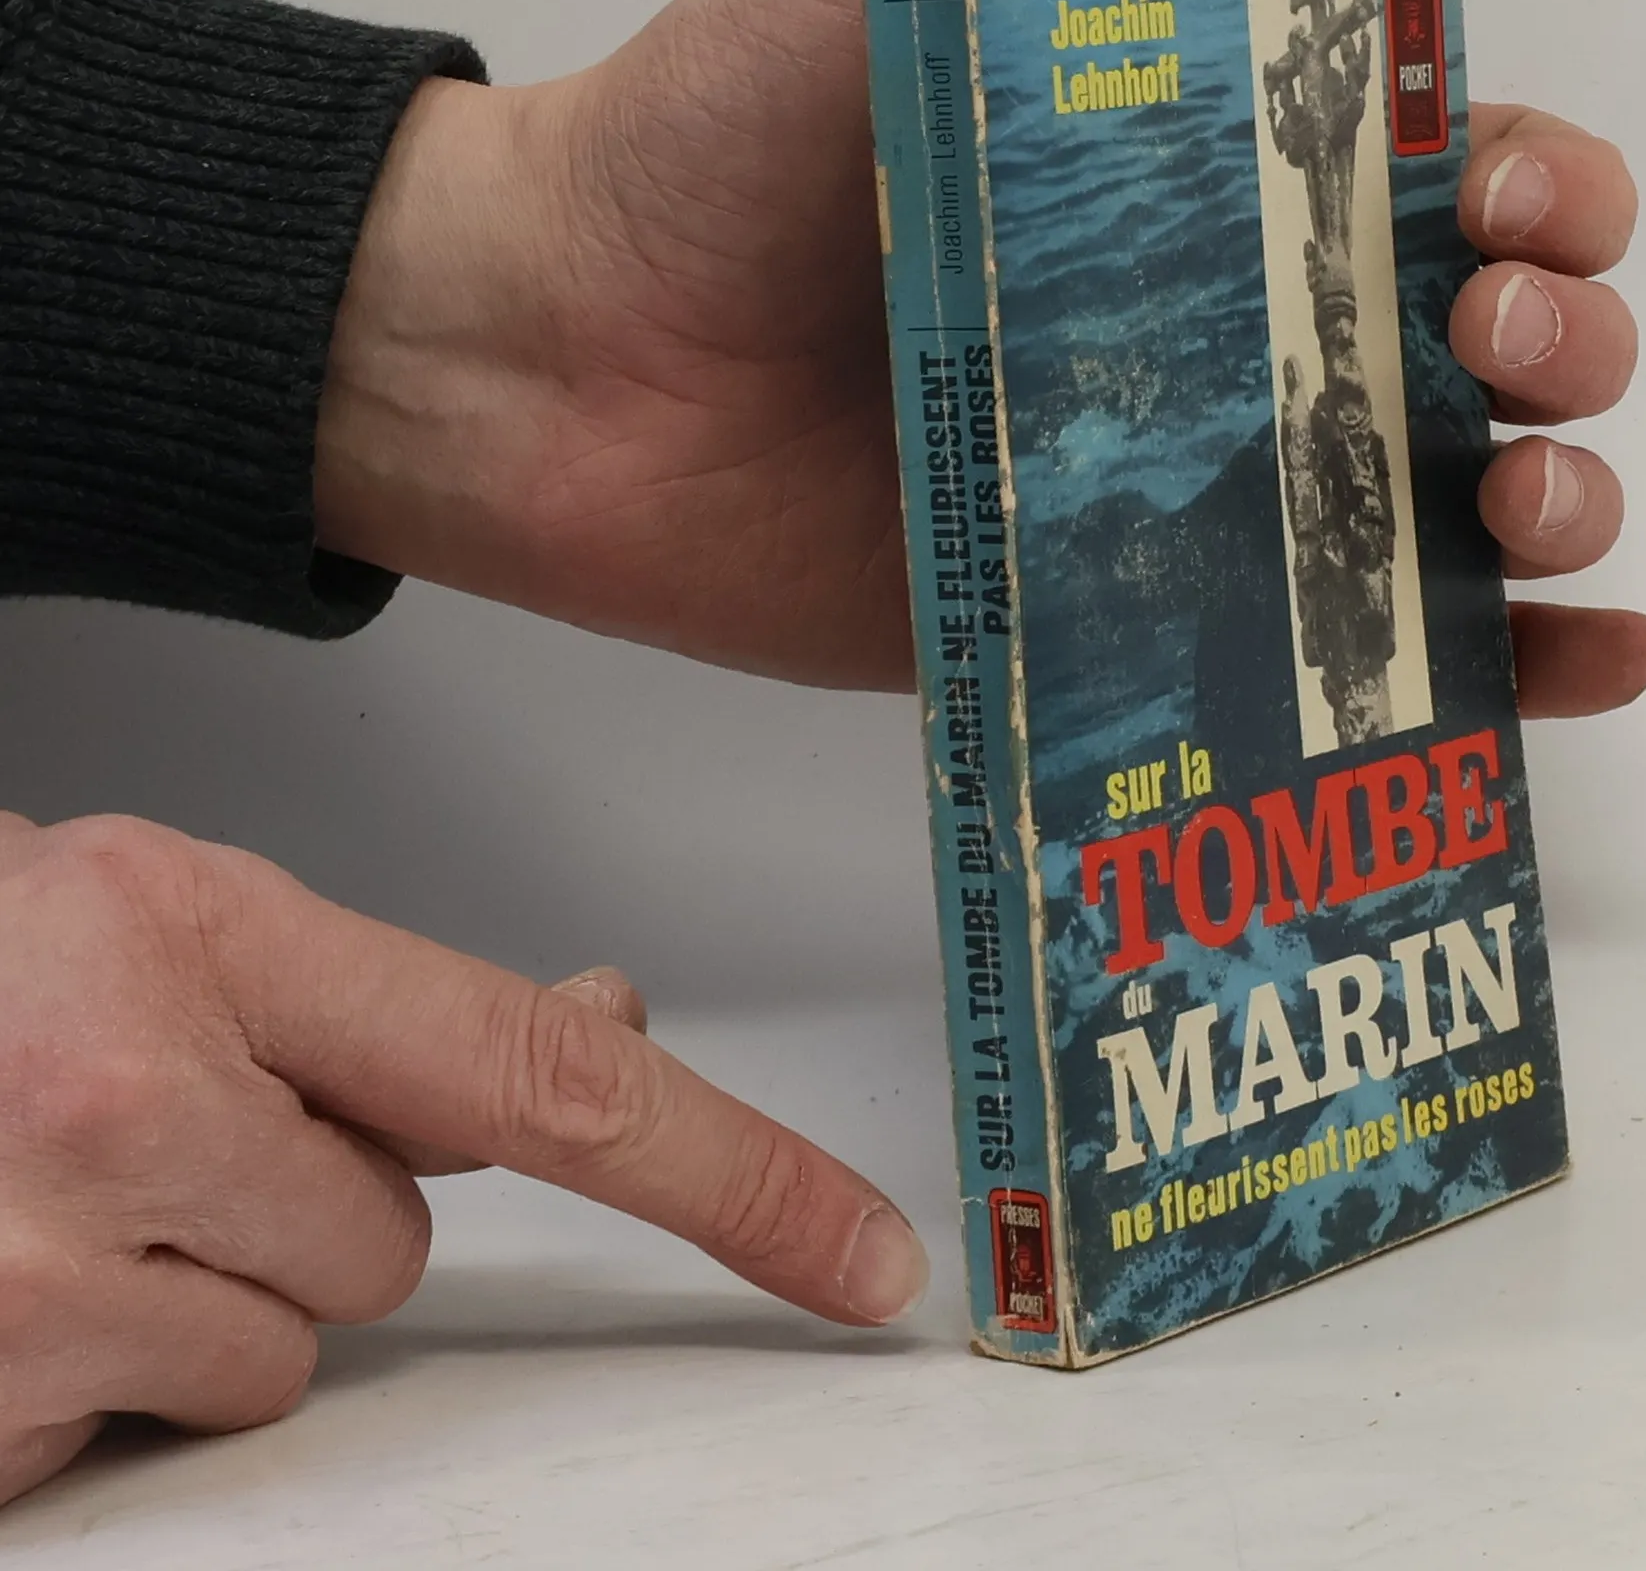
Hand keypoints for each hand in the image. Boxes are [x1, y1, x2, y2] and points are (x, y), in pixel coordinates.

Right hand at [0, 813, 926, 1507]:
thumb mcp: (171, 921)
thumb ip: (382, 996)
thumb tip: (602, 1019)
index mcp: (202, 932)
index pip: (542, 1080)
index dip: (731, 1174)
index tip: (862, 1258)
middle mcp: (122, 1096)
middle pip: (388, 1242)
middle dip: (297, 1206)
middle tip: (145, 1125)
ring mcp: (28, 1267)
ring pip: (285, 1350)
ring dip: (204, 1293)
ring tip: (62, 1190)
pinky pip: (155, 1422)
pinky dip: (103, 1365)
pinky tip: (7, 1264)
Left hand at [315, 0, 1645, 716]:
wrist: (570, 353)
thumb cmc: (738, 110)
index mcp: (1222, 154)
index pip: (1461, 164)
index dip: (1539, 183)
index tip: (1494, 203)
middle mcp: (1229, 322)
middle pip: (1491, 340)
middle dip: (1565, 339)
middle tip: (1486, 344)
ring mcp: (1183, 486)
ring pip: (1447, 506)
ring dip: (1559, 499)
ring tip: (1522, 503)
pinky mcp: (1121, 628)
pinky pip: (1332, 663)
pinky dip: (1494, 676)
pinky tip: (1588, 660)